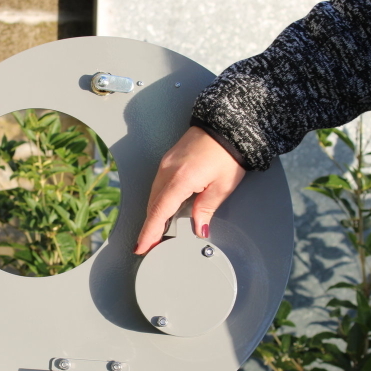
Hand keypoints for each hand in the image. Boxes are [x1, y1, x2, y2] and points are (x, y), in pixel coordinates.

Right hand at [134, 126, 245, 254]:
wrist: (228, 124)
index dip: (149, 233)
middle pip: (153, 206)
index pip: (159, 212)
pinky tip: (164, 210)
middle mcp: (167, 171)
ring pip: (154, 196)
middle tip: (150, 246)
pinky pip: (158, 185)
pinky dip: (159, 201)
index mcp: (180, 179)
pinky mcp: (168, 160)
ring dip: (155, 215)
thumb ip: (206, 210)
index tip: (141, 246)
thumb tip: (198, 228)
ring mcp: (165, 164)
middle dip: (150, 228)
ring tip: (158, 233)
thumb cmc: (228, 151)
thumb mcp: (222, 187)